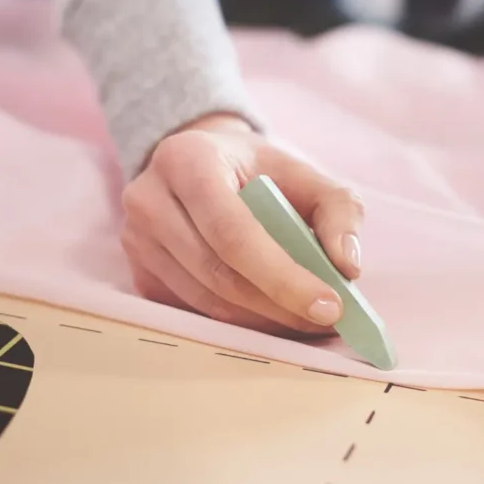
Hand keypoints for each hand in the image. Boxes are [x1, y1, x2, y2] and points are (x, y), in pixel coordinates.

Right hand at [120, 113, 363, 336]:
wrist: (204, 162)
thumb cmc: (258, 171)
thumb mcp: (305, 173)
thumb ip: (339, 210)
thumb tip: (347, 267)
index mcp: (187, 160)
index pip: (233, 232)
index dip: (282, 276)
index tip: (330, 305)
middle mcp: (149, 199)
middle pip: (218, 273)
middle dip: (279, 306)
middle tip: (327, 319)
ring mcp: (136, 240)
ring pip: (205, 301)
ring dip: (263, 321)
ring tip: (307, 319)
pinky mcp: (139, 275)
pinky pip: (193, 312)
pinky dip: (239, 322)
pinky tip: (273, 316)